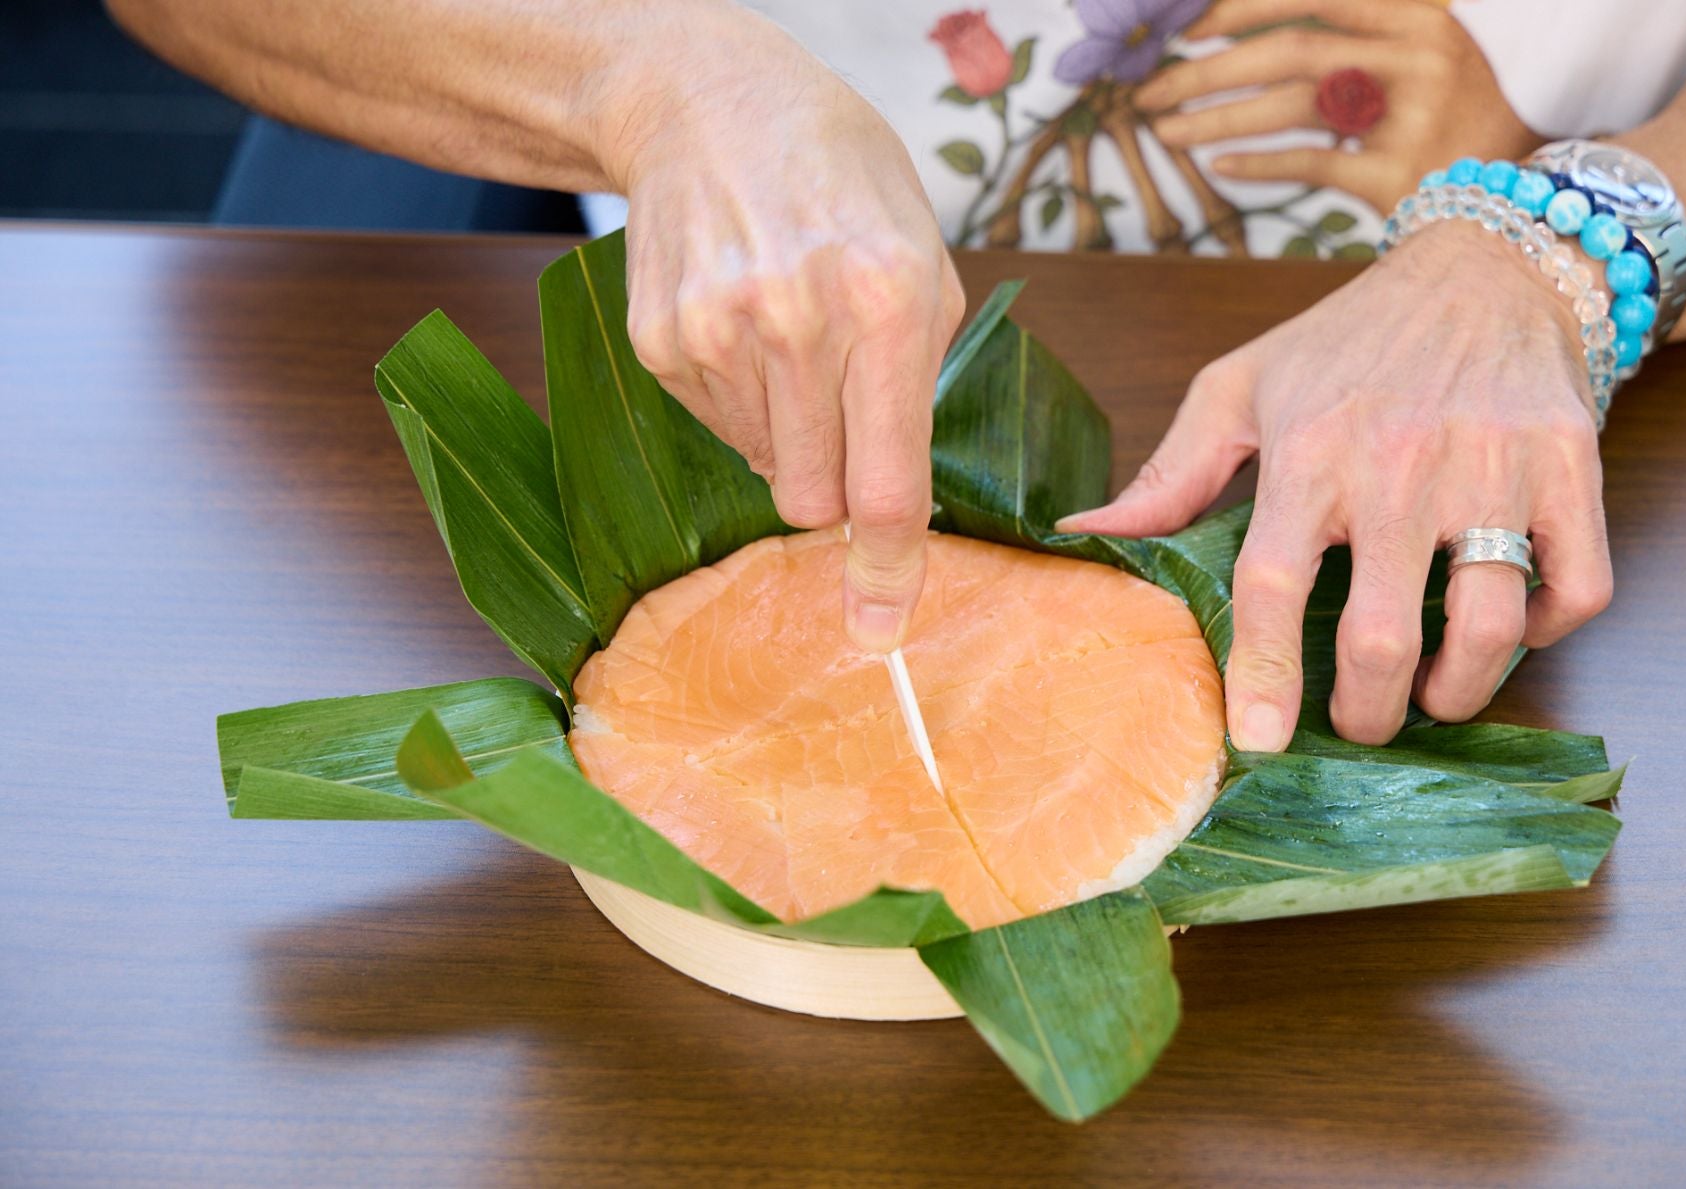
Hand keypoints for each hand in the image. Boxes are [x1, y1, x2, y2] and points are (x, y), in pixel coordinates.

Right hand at [603, 8, 964, 650]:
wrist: (708, 104)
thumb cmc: (838, 176)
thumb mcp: (922, 252)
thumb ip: (919, 375)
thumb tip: (896, 503)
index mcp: (888, 300)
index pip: (888, 482)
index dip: (888, 568)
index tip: (881, 627)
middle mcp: (799, 322)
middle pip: (815, 501)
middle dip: (836, 488)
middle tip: (842, 415)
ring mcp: (717, 334)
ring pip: (767, 469)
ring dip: (790, 432)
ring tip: (792, 336)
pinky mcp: (662, 343)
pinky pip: (718, 429)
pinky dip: (742, 401)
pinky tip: (745, 324)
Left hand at [1057, 219, 1613, 747]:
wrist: (1486, 265)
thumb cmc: (1348, 340)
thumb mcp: (1241, 388)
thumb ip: (1170, 473)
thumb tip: (1085, 533)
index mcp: (1308, 453)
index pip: (1271, 585)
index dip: (1261, 675)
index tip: (1257, 742)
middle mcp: (1398, 465)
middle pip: (1381, 635)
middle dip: (1368, 710)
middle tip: (1359, 724)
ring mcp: (1492, 468)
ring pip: (1486, 627)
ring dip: (1459, 691)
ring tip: (1435, 698)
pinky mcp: (1569, 467)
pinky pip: (1577, 588)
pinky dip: (1548, 630)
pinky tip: (1510, 627)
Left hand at [1137, 0, 1541, 211]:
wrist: (1531, 190)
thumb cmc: (1459, 116)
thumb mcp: (1418, 54)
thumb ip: (1351, 37)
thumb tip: (1245, 38)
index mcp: (1420, 14)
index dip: (1244, 7)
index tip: (1186, 25)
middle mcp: (1419, 54)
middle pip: (1290, 50)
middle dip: (1206, 70)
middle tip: (1146, 89)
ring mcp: (1414, 112)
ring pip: (1292, 105)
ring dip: (1215, 117)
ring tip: (1164, 130)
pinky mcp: (1403, 173)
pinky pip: (1313, 165)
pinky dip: (1259, 165)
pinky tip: (1217, 168)